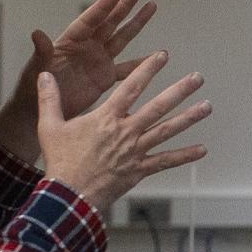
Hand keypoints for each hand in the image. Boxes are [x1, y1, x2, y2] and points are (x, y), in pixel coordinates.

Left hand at [0, 0, 158, 159]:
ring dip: (136, 23)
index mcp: (70, 41)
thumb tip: (37, 33)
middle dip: (125, 4)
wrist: (38, 109)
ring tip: (151, 6)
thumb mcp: (36, 68)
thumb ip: (41, 51)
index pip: (90, 20)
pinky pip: (126, 68)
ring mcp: (98, 60)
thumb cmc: (32, 86)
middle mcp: (87, 46)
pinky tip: (156, 56)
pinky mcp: (105, 77)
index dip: (103, 7)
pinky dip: (142, 63)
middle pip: (110, 22)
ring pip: (122, 38)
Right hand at [35, 54, 209, 208]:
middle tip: (197, 78)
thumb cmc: (60, 160)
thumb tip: (44, 74)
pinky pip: (166, 161)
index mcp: (106, 117)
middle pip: (158, 106)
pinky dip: (184, 155)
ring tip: (207, 106)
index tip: (163, 56)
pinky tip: (202, 149)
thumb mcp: (49, 126)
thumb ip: (49, 98)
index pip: (131, 86)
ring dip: (189, 118)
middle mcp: (126, 131)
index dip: (148, 69)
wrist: (69, 194)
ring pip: (167, 130)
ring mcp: (135, 150)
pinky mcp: (140, 169)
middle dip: (179, 90)